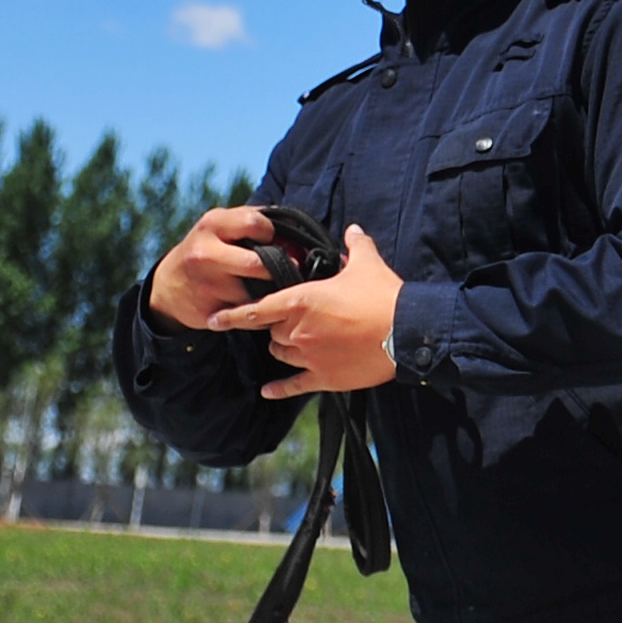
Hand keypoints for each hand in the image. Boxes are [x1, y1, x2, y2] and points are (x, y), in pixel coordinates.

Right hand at [145, 205, 281, 334]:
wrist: (169, 286)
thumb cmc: (207, 249)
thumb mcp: (221, 227)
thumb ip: (253, 222)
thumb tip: (291, 234)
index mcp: (212, 225)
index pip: (255, 223)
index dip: (270, 232)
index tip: (272, 240)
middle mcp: (205, 254)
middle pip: (258, 263)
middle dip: (278, 266)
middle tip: (288, 268)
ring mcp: (206, 285)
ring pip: (256, 293)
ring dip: (272, 292)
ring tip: (273, 286)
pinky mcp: (209, 312)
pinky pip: (248, 315)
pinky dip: (259, 312)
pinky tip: (258, 304)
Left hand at [209, 222, 404, 398]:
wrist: (406, 332)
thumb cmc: (384, 296)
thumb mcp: (367, 264)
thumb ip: (354, 246)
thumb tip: (352, 231)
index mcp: (302, 301)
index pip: (257, 309)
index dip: (234, 315)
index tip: (215, 319)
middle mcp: (298, 330)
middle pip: (271, 331)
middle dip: (276, 325)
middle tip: (290, 319)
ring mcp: (309, 356)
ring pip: (280, 354)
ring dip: (281, 348)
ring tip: (293, 342)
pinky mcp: (324, 378)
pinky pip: (293, 385)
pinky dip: (279, 389)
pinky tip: (268, 391)